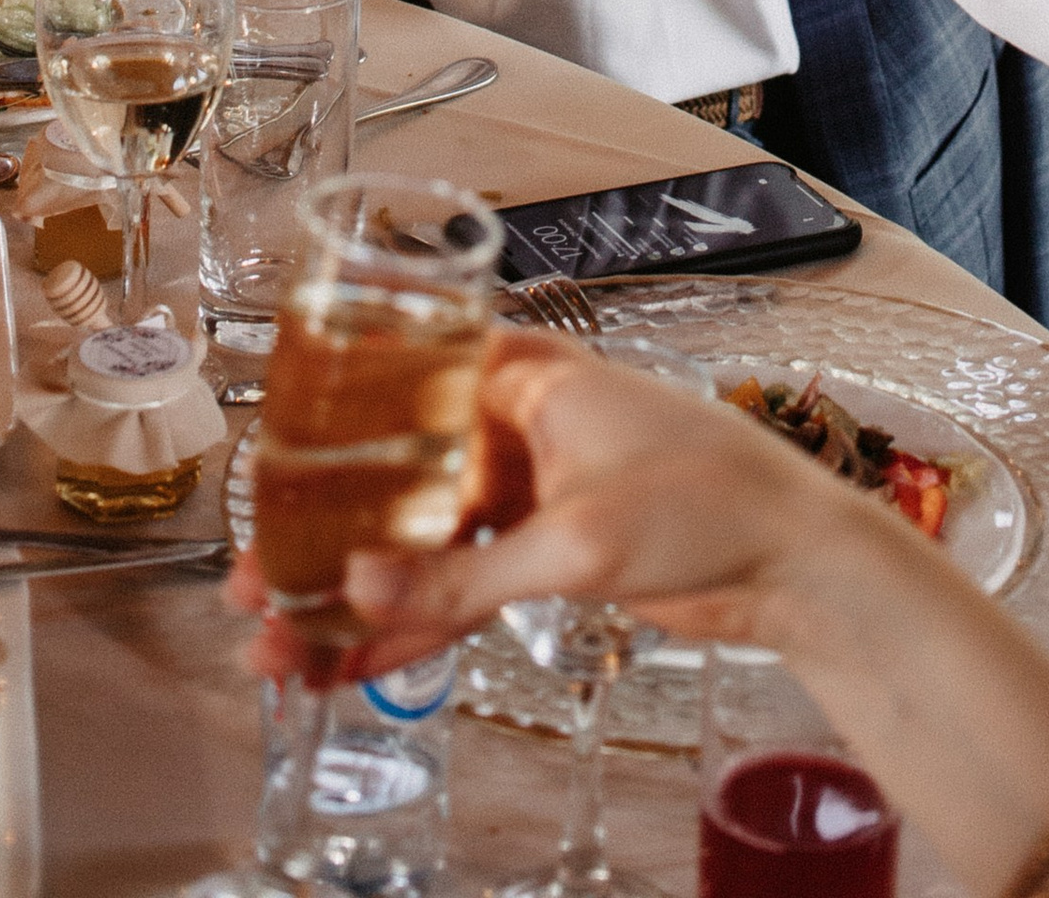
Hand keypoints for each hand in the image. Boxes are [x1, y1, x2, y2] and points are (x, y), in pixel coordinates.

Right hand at [225, 340, 1048, 897]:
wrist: (798, 560)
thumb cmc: (711, 500)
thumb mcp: (578, 540)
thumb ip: (464, 572)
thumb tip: (357, 590)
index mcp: (528, 378)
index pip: (403, 393)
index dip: (326, 445)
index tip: (261, 495)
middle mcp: (519, 425)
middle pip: (397, 480)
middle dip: (322, 540)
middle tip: (250, 592)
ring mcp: (531, 492)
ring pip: (421, 546)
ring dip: (356, 601)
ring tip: (280, 652)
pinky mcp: (549, 554)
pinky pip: (461, 590)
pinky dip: (414, 629)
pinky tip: (354, 669)